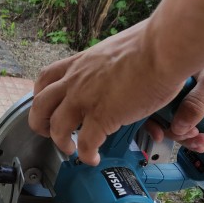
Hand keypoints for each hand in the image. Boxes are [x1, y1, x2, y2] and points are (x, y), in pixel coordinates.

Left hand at [30, 21, 183, 164]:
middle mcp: (76, 80)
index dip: (41, 96)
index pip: (46, 78)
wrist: (164, 48)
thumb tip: (115, 71)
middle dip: (39, 123)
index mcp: (80, 63)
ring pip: (56, 128)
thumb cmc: (151, 44)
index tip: (47, 107)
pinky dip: (86, 155)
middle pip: (40, 106)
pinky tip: (93, 158)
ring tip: (71, 150)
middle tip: (48, 133)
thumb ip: (106, 65)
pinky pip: (85, 143)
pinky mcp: (102, 116)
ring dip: (60, 142)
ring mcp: (85, 98)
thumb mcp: (115, 51)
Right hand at [145, 48, 203, 152]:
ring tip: (202, 141)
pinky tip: (203, 141)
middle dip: (175, 132)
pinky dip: (195, 139)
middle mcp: (176, 89)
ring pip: (176, 126)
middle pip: (162, 117)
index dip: (154, 119)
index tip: (161, 134)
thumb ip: (195, 103)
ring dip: (188, 139)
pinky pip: (189, 129)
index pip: (154, 100)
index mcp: (174, 76)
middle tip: (191, 135)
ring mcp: (187, 102)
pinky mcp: (198, 112)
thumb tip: (176, 126)